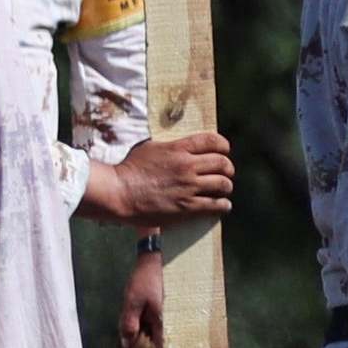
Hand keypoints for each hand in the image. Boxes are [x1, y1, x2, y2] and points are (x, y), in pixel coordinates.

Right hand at [95, 133, 231, 222]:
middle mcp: (187, 166)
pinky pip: (215, 205)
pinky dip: (223, 205)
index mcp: (178, 149)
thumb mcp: (150, 148)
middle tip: (226, 172)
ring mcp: (188, 187)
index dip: (223, 145)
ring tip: (224, 189)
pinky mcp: (187, 206)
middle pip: (222, 163)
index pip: (211, 141)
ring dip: (226, 186)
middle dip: (228, 167)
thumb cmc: (130, 169)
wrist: (119, 192)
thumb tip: (182, 147)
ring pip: (222, 184)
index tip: (225, 150)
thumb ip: (170, 147)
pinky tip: (223, 205)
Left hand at [104, 243, 169, 347]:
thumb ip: (129, 324)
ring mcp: (170, 322)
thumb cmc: (147, 279)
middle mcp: (171, 327)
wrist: (159, 257)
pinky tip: (135, 345)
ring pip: (159, 345)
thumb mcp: (132, 301)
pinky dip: (149, 342)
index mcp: (165, 326)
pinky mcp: (166, 317)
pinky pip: (158, 335)